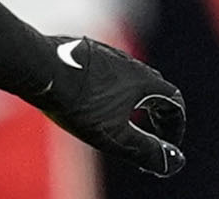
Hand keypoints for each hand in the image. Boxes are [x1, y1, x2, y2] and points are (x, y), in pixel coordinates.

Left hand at [37, 36, 184, 176]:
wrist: (42, 68)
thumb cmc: (79, 103)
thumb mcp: (113, 135)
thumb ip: (144, 150)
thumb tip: (174, 164)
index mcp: (146, 83)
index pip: (175, 103)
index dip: (175, 127)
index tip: (168, 145)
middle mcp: (134, 66)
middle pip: (157, 91)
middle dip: (158, 115)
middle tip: (152, 135)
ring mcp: (111, 58)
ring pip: (132, 81)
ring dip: (136, 103)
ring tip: (123, 121)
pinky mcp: (89, 55)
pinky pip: (110, 75)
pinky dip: (113, 92)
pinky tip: (93, 103)